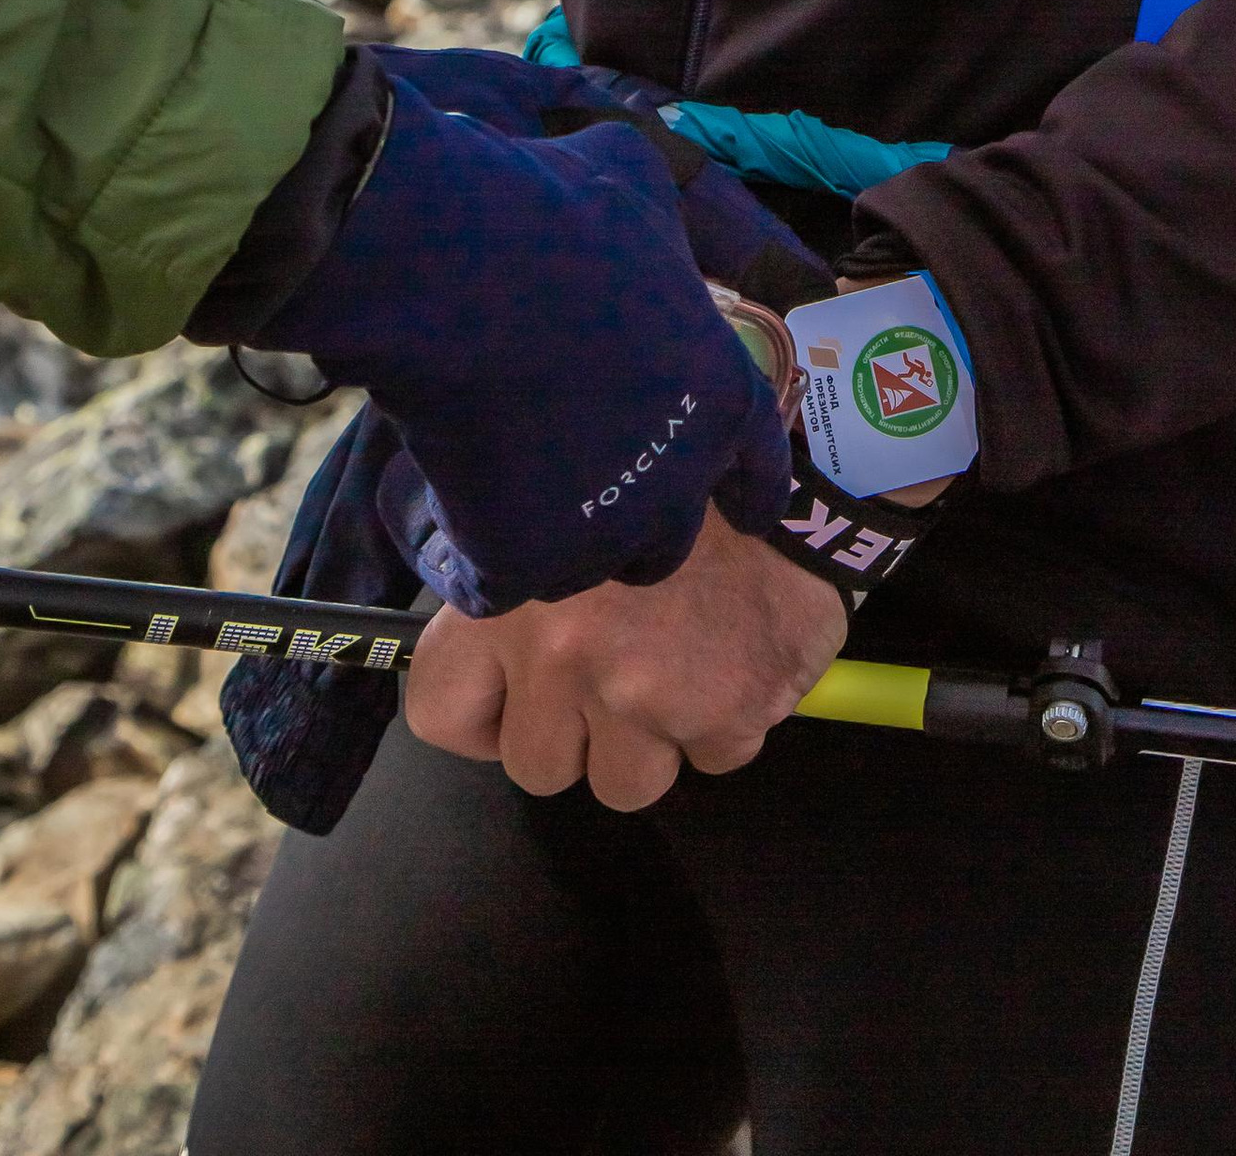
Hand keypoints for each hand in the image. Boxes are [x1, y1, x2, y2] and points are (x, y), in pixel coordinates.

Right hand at [252, 86, 794, 613]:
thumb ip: (666, 228)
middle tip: (579, 479)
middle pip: (664, 539)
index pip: (759, 475)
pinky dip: (467, 552)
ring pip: (579, 564)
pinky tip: (439, 511)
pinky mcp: (518, 563)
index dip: (745, 490)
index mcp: (721, 398)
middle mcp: (676, 482)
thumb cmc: (561, 215)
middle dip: (631, 518)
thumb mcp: (644, 187)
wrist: (464, 274)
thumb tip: (651, 227)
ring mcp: (598, 533)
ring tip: (498, 483)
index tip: (738, 512)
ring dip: (548, 536)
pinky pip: (494, 580)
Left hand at [403, 508, 846, 807]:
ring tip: (680, 654)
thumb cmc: (670, 472)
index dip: (483, 715)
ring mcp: (649, 697)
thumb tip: (495, 646)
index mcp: (509, 598)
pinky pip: (713, 760)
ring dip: (651, 737)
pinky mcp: (727, 716)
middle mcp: (567, 659)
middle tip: (618, 659)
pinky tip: (737, 646)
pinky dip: (728, 719)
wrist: (794, 450)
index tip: (516, 695)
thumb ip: (518, 574)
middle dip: (577, 729)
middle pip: (537, 767)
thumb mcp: (567, 502)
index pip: (441, 713)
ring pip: (625, 785)